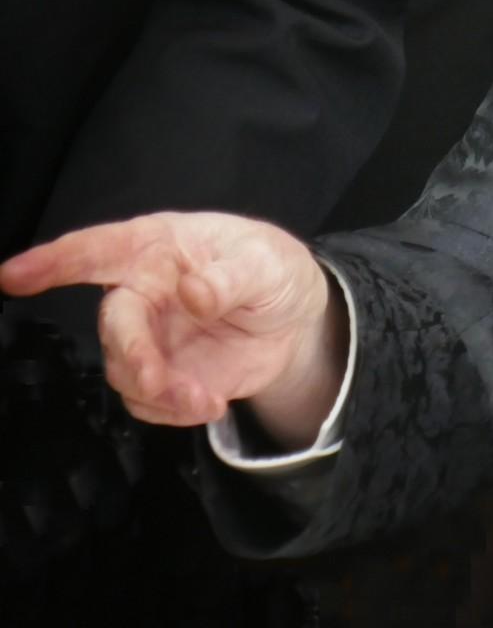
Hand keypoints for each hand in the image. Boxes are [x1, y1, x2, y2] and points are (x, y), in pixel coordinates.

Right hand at [0, 211, 344, 446]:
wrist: (295, 318)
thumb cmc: (271, 269)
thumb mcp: (264, 263)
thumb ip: (230, 277)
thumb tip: (193, 292)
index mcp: (158, 249)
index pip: (97, 250)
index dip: (53, 262)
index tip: (13, 276)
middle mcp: (143, 292)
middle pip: (114, 323)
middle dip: (130, 353)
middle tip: (154, 379)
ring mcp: (149, 336)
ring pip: (124, 369)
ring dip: (159, 391)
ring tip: (203, 398)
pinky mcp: (162, 374)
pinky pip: (148, 400)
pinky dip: (174, 411)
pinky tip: (209, 404)